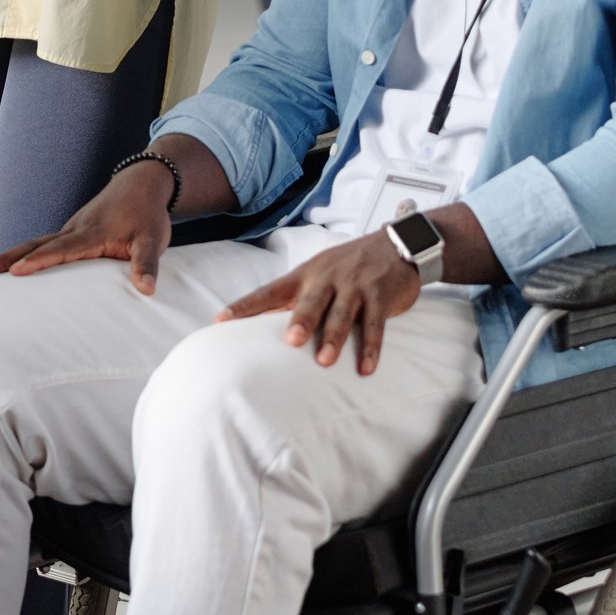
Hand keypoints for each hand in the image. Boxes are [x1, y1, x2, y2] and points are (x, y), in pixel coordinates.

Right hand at [0, 161, 173, 293]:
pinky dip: (21, 255)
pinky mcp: (69, 232)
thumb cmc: (147, 214)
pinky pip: (41, 244)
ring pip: (32, 244)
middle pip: (33, 245)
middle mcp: (73, 229)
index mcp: (91, 233)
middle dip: (4, 259)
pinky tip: (7, 269)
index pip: (61, 250)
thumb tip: (146, 289)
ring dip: (7, 257)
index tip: (15, 272)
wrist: (141, 183)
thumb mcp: (154, 240)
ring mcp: (69, 229)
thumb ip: (147, 264)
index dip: (39, 262)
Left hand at [218, 232, 419, 374]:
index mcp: (304, 275)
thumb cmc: (347, 266)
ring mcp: (355, 287)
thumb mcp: (317, 274)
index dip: (246, 306)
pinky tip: (365, 368)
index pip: (270, 291)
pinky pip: (375, 325)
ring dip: (334, 338)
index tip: (221, 320)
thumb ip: (295, 299)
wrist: (394, 246)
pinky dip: (371, 348)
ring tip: (325, 362)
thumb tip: (261, 327)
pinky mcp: (380, 297)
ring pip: (343, 314)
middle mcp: (327, 279)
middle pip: (311, 301)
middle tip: (291, 341)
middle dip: (301, 321)